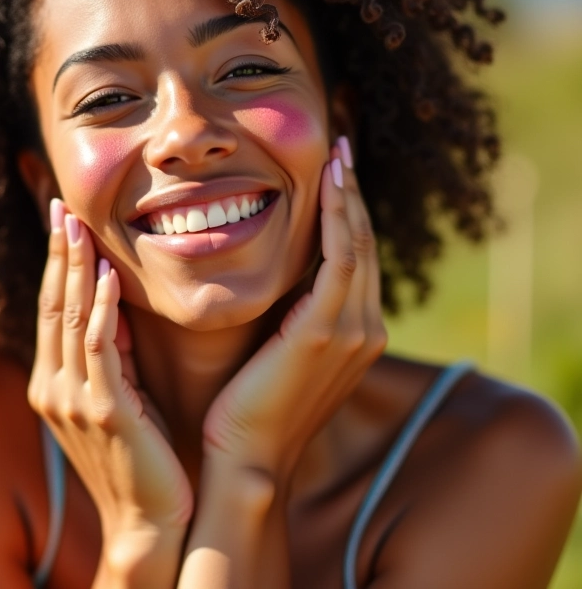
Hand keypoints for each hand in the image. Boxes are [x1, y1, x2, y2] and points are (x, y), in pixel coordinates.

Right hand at [28, 202, 192, 575]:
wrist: (148, 521)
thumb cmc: (139, 456)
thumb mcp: (117, 396)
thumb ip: (110, 354)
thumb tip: (114, 302)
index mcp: (53, 382)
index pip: (52, 310)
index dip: (57, 265)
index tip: (63, 223)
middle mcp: (52, 387)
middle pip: (53, 305)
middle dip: (58, 254)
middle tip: (61, 207)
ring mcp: (73, 399)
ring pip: (70, 318)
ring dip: (75, 268)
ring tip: (77, 226)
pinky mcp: (104, 411)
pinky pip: (100, 348)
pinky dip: (102, 308)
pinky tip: (109, 275)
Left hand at [203, 138, 387, 481]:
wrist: (244, 460)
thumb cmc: (247, 406)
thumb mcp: (275, 349)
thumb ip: (288, 313)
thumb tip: (274, 275)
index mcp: (353, 333)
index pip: (355, 258)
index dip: (348, 213)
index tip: (334, 173)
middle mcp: (364, 329)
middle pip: (364, 244)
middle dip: (353, 195)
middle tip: (341, 149)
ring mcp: (352, 331)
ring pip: (358, 244)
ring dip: (349, 196)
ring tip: (338, 154)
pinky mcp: (327, 331)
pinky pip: (342, 257)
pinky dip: (339, 217)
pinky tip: (328, 183)